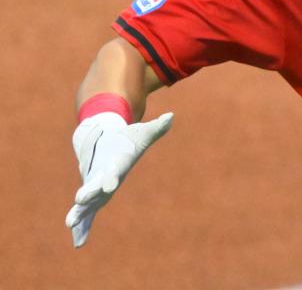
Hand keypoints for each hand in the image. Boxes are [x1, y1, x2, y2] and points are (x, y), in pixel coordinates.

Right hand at [65, 111, 173, 247]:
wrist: (102, 138)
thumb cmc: (126, 138)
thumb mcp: (142, 134)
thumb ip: (157, 127)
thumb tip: (171, 117)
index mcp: (114, 163)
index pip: (112, 171)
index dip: (110, 177)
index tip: (109, 185)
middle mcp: (100, 175)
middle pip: (93, 186)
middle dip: (88, 193)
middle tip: (79, 201)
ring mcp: (94, 186)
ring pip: (86, 203)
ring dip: (79, 214)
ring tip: (70, 225)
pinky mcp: (93, 195)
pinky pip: (88, 213)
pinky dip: (83, 227)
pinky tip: (79, 243)